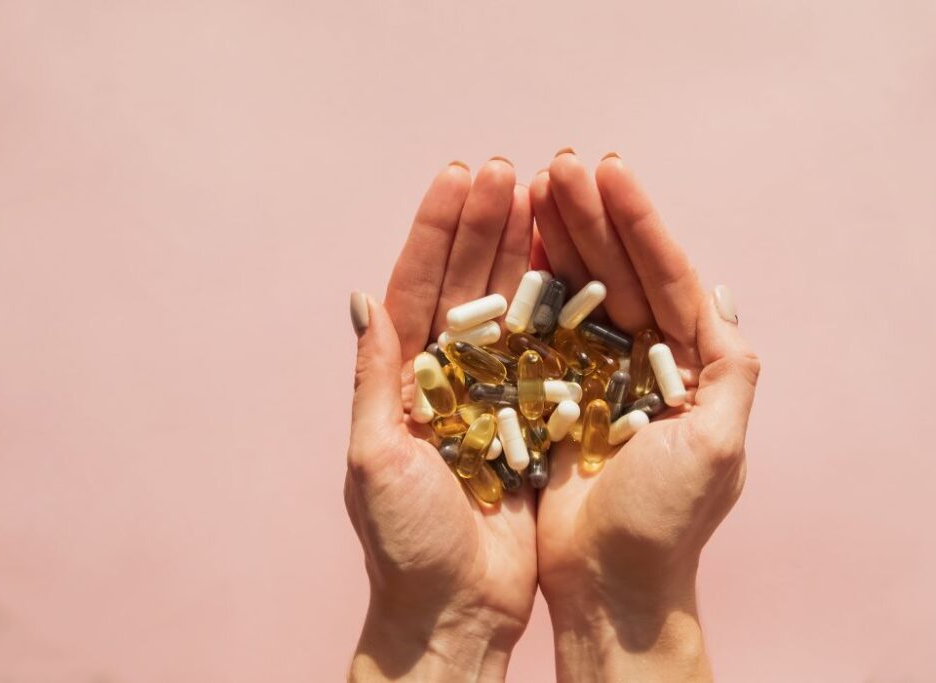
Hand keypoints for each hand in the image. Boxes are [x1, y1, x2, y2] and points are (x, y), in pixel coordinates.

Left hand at [346, 158, 537, 680]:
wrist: (458, 608)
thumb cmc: (407, 544)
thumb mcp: (377, 460)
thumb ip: (375, 381)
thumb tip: (363, 300)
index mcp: (405, 379)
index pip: (418, 287)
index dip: (435, 231)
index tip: (458, 177)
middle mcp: (447, 377)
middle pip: (465, 283)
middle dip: (482, 225)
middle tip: (505, 169)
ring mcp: (493, 393)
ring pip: (508, 307)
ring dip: (520, 251)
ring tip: (539, 196)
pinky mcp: (533, 417)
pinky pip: (548, 351)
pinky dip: (557, 306)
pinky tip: (572, 263)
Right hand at [531, 151, 759, 681]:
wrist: (607, 584)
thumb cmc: (663, 522)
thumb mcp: (716, 447)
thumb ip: (731, 373)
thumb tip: (724, 304)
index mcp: (691, 366)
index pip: (670, 278)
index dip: (641, 224)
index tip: (611, 174)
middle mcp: (647, 361)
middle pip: (624, 272)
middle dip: (595, 217)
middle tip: (562, 164)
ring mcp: (599, 373)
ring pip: (583, 289)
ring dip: (562, 237)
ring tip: (535, 185)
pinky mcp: (556, 391)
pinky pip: (544, 326)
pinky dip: (533, 284)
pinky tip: (516, 243)